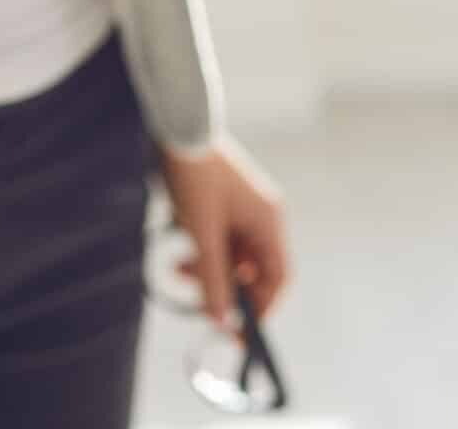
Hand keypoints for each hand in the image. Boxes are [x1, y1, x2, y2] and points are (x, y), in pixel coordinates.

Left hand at [161, 139, 288, 324]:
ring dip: (209, 269)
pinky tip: (182, 247)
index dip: (261, 307)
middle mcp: (263, 216)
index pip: (278, 277)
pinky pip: (221, 239)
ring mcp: (245, 208)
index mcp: (268, 221)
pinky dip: (204, 251)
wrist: (180, 128)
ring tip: (179, 268)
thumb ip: (212, 279)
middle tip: (196, 299)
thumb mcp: (201, 234)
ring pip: (233, 256)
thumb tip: (220, 319)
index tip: (236, 329)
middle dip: (225, 287)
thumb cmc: (195, 177)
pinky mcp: (226, 203)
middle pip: (253, 270)